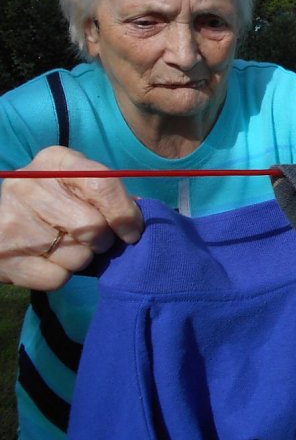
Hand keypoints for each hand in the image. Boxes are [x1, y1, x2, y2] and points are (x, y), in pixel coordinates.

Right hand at [0, 146, 142, 290]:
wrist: (4, 219)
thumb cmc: (58, 199)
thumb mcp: (82, 184)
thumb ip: (111, 196)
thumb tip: (138, 221)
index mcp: (55, 161)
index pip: (102, 183)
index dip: (124, 213)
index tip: (132, 232)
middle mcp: (27, 185)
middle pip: (91, 225)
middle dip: (104, 240)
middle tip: (97, 240)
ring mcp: (10, 220)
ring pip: (76, 256)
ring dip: (83, 258)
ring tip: (69, 246)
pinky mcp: (2, 256)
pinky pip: (56, 278)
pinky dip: (62, 275)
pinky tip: (50, 259)